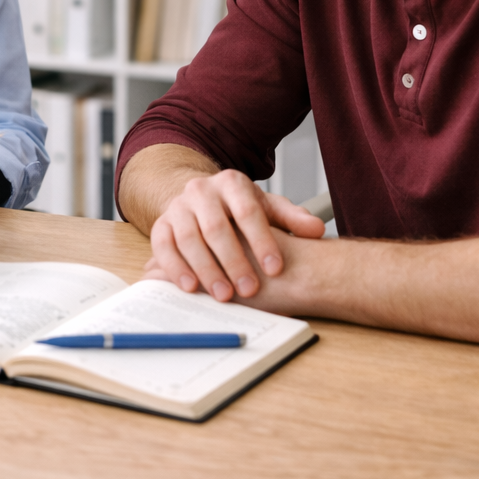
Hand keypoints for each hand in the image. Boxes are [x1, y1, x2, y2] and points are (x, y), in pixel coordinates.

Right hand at [145, 169, 324, 302]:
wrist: (199, 199)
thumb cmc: (237, 209)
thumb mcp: (266, 208)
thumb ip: (291, 218)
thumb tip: (317, 230)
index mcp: (232, 183)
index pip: (248, 211)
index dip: (262, 241)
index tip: (276, 269)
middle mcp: (201, 190)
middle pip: (216, 227)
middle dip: (234, 261)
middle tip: (250, 289)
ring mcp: (178, 207)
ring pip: (189, 238)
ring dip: (206, 269)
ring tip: (224, 295)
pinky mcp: (160, 225)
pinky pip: (163, 246)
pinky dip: (175, 268)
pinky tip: (190, 287)